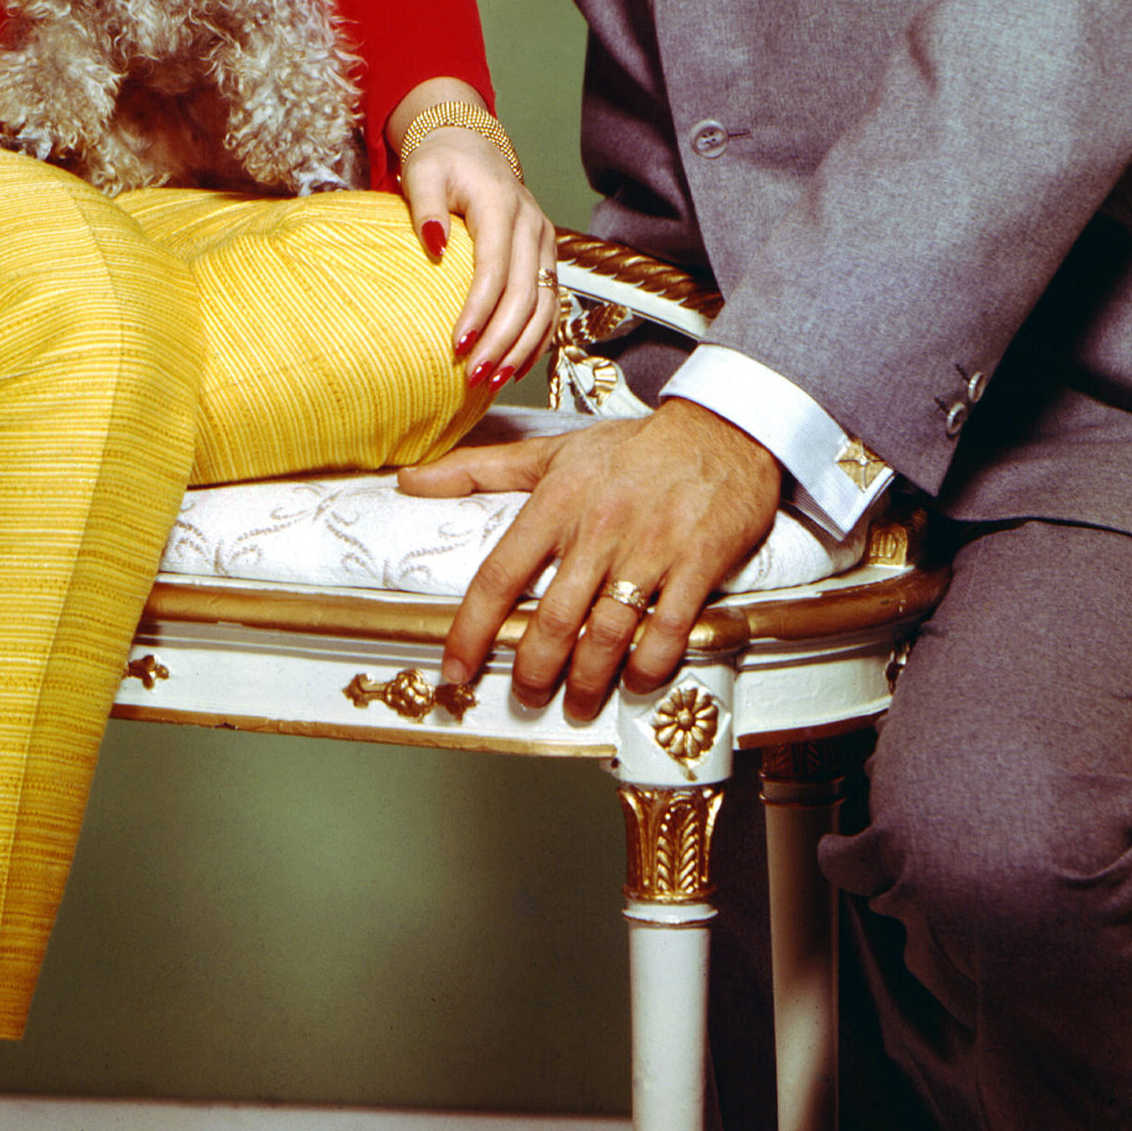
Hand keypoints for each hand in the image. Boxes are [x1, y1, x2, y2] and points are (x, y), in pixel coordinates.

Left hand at [389, 83, 558, 387]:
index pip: (495, 268)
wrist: (472, 146)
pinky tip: (517, 366)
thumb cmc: (442, 162)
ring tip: (495, 380)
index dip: (480, 310)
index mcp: (502, 206)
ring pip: (545, 304)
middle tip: (475, 376)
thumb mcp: (424, 172)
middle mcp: (531, 226)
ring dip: (522, 347)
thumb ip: (426, 206)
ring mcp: (543, 242)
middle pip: (525, 294)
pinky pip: (550, 304)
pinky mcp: (544, 257)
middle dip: (502, 340)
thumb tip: (434, 244)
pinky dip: (537, 338)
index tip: (458, 344)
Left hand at [400, 401, 781, 715]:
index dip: (471, 632)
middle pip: (552, 620)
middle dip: (533, 672)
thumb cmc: (631, 448)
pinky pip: (668, 630)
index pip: (499, 575)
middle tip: (527, 696)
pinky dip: (648, 667)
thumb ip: (479, 471)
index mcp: (556, 501)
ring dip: (587, 681)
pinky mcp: (699, 562)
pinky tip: (635, 680)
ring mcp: (651, 547)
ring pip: (607, 634)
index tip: (454, 672)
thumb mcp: (551, 453)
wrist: (723, 427)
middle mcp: (599, 527)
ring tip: (576, 703)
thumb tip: (408, 480)